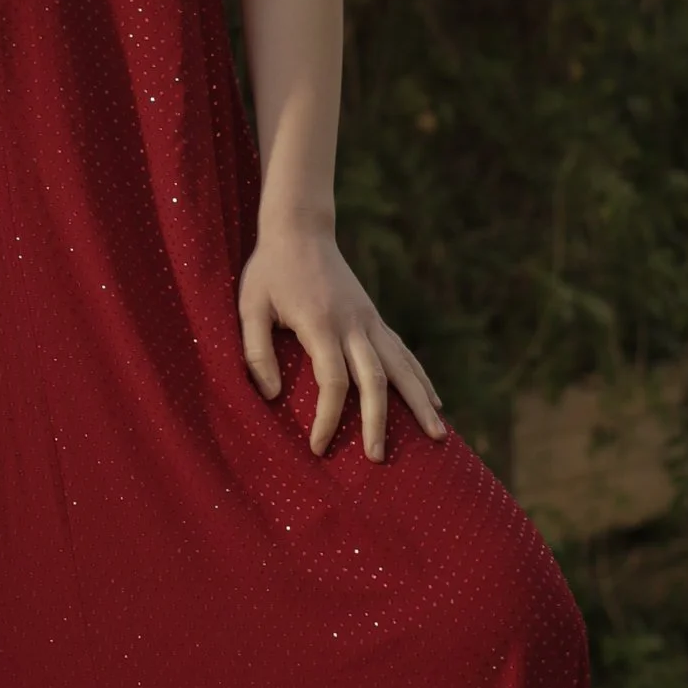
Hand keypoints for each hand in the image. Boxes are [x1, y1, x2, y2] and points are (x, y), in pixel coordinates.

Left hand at [237, 224, 444, 463]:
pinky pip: (403, 353)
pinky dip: (421, 378)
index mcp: (321, 324)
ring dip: (419, 403)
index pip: (333, 382)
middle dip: (378, 422)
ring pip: (401, 367)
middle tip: (378, 458)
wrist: (300, 229)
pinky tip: (435, 401)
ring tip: (437, 436)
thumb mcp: (249, 307)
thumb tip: (271, 396)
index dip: (328, 418)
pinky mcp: (375, 318)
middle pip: (374, 380)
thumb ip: (256, 352)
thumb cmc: (269, 270)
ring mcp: (369, 321)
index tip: (318, 447)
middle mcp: (353, 325)